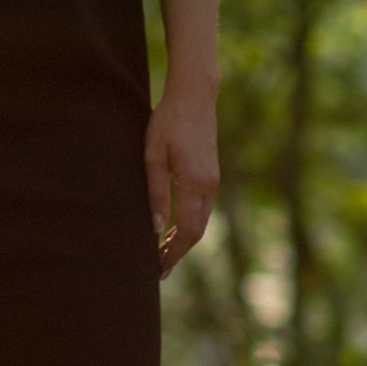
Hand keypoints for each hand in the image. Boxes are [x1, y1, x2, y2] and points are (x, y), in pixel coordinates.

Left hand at [145, 86, 217, 280]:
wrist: (194, 97)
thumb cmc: (168, 122)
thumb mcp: (153, 155)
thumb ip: (155, 192)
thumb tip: (156, 229)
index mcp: (194, 182)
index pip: (187, 231)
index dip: (174, 253)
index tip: (158, 268)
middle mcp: (209, 185)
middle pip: (197, 232)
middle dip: (178, 253)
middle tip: (158, 269)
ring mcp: (214, 180)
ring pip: (201, 222)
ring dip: (184, 240)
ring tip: (162, 253)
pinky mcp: (212, 174)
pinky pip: (203, 208)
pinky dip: (189, 224)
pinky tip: (174, 229)